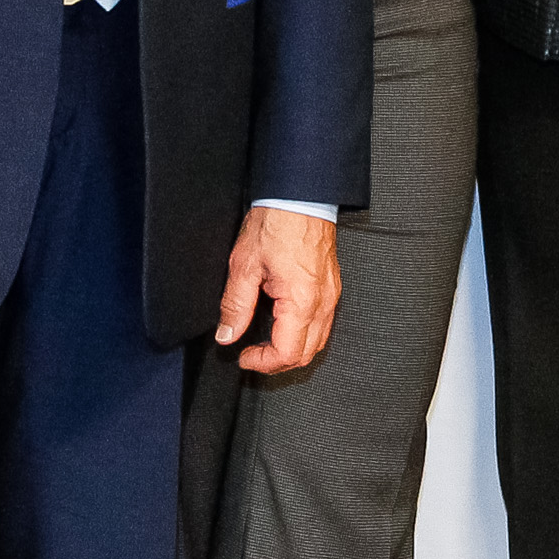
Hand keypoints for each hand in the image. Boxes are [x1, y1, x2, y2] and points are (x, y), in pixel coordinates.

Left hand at [217, 206, 340, 374]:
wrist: (300, 196)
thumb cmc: (277, 222)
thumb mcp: (244, 265)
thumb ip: (235, 305)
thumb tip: (227, 334)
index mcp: (301, 300)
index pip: (286, 353)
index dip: (262, 363)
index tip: (243, 356)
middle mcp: (322, 302)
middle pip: (306, 354)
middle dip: (276, 363)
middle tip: (252, 354)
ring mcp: (331, 295)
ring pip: (317, 342)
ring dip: (291, 350)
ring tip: (266, 342)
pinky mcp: (332, 287)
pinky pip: (323, 324)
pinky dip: (303, 334)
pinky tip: (283, 324)